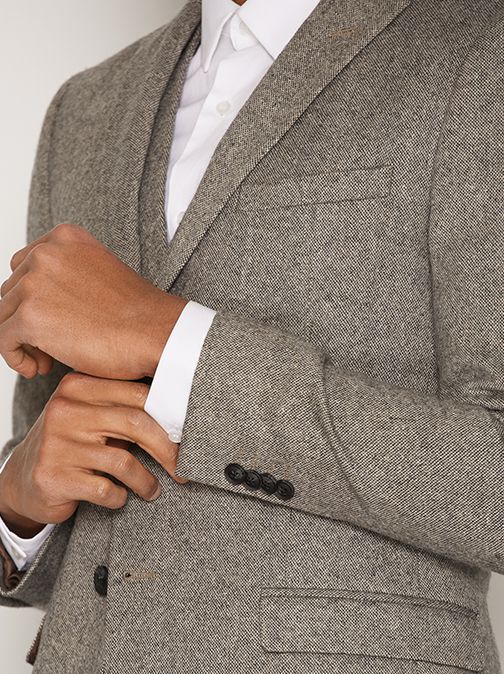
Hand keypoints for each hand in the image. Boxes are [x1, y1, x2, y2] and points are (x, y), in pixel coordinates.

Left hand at [0, 223, 187, 378]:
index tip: (51, 321)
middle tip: (51, 347)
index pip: (24, 266)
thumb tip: (38, 301)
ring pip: (4, 316)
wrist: (156, 332)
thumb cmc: (137, 314)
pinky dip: (16, 358)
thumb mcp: (99, 273)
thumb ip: (67, 275)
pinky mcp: (30, 317)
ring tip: (48, 361)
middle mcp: (46, 254)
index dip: (33, 298)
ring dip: (22, 341)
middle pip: (11, 292)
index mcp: (65, 238)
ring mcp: (35, 284)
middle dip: (27, 321)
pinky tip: (39, 369)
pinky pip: (3, 340)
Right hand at [0, 372, 187, 536]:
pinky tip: (119, 498)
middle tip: (181, 468)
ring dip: (145, 481)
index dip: (168, 416)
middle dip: (167, 450)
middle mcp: (65, 409)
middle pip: (135, 423)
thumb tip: (181, 419)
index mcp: (78, 386)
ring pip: (123, 461)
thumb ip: (125, 410)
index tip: (186, 435)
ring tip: (152, 490)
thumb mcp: (93, 418)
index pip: (138, 394)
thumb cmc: (71, 445)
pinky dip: (120, 498)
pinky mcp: (53, 476)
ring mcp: (57, 443)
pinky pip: (106, 489)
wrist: (22, 481)